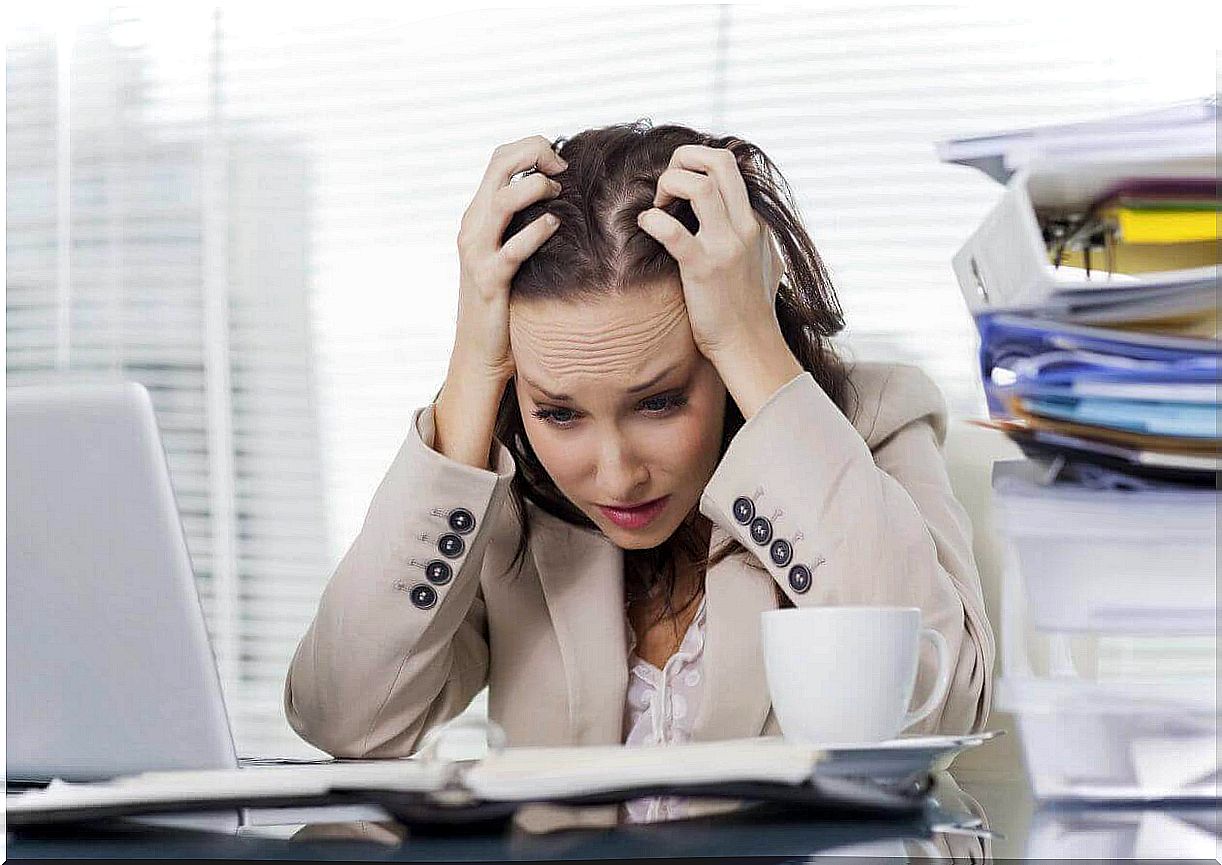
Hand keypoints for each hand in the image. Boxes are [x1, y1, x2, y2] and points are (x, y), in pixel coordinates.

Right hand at [453, 135, 566, 382]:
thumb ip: (525, 222)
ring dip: (534, 188)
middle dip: (534, 153)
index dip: (531, 147)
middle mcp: (473, 227)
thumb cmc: (506, 299)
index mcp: (479, 215)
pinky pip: (511, 250)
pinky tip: (555, 226)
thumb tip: (565, 196)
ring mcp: (477, 253)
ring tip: (559, 193)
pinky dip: (535, 233)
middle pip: (498, 166)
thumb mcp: (510, 250)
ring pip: (500, 202)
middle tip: (563, 167)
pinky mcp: (490, 281)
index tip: (560, 160)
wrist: (481, 350)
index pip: (499, 159)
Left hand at [635, 144, 784, 365]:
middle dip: (685, 158)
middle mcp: (745, 227)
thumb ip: (761, 237)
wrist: (750, 346)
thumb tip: (757, 223)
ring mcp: (726, 246)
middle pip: (720, 160)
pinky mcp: (704, 268)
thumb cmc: (752, 310)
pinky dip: (653, 221)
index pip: (731, 166)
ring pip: (699, 186)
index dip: (697, 165)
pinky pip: (673, 231)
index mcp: (756, 222)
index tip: (678, 187)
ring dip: (669, 185)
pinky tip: (646, 226)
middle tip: (666, 185)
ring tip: (658, 206)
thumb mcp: (768, 262)